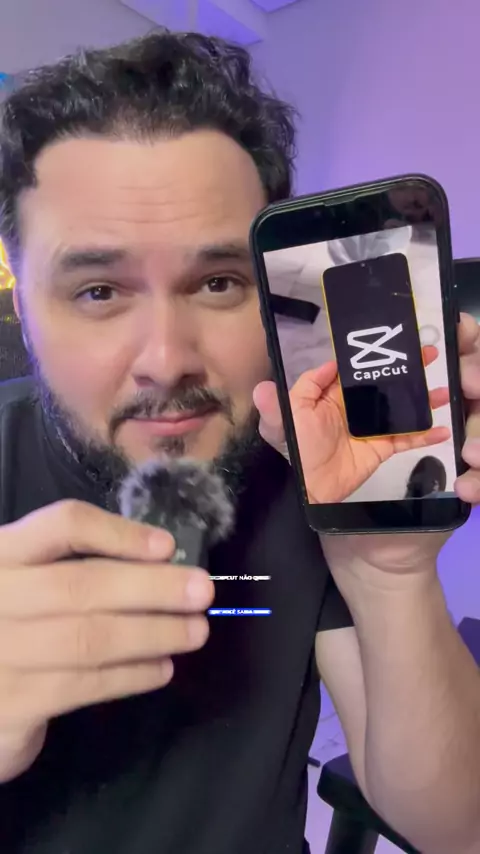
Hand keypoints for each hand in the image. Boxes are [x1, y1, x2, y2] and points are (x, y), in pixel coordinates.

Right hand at [0, 500, 212, 779]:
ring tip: (195, 632)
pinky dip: (131, 676)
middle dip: (151, 587)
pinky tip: (161, 669)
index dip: (118, 533)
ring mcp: (0, 653)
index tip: (166, 546)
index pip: (61, 526)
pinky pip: (85, 685)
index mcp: (2, 556)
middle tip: (202, 591)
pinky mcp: (11, 706)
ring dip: (152, 633)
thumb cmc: (7, 630)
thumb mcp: (26, 585)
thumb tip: (158, 562)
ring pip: (89, 638)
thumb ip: (73, 568)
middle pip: (80, 584)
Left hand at [256, 345, 447, 503]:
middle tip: (426, 354)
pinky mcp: (381, 448)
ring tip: (440, 389)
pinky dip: (424, 435)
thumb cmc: (297, 449)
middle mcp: (352, 409)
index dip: (369, 358)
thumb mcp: (287, 417)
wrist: (311, 488)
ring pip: (399, 408)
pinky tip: (440, 428)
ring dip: (420, 399)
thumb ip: (296, 392)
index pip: (351, 372)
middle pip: (382, 384)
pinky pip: (405, 439)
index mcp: (330, 397)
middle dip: (404, 370)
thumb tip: (319, 366)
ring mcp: (369, 428)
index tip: (390, 343)